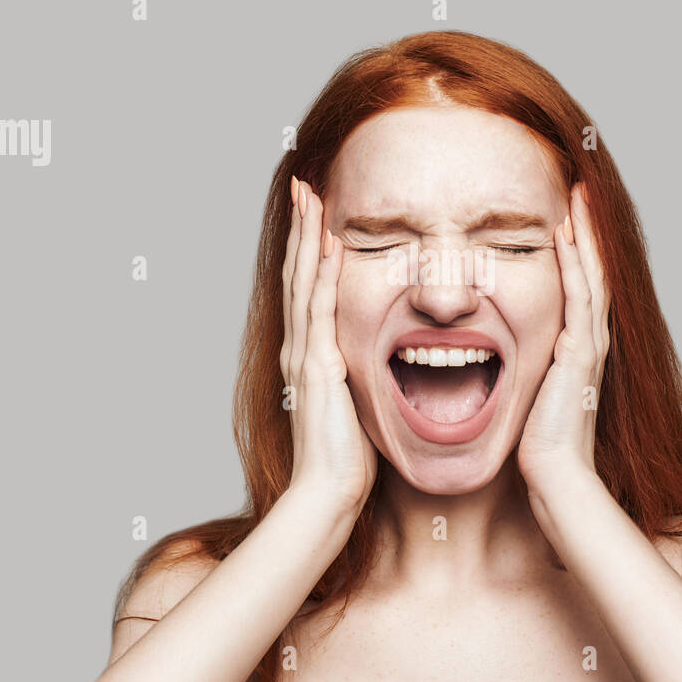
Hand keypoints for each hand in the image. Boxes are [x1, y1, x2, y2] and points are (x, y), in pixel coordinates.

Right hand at [281, 177, 377, 512]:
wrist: (329, 493)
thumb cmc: (347, 461)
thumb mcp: (355, 409)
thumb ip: (359, 383)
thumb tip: (382, 371)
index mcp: (311, 357)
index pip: (309, 291)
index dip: (311, 252)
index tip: (317, 216)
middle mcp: (301, 348)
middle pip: (299, 275)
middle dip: (303, 231)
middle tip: (304, 189)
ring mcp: (306, 353)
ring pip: (304, 281)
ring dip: (307, 237)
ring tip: (310, 197)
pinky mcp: (318, 363)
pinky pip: (321, 305)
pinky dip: (322, 270)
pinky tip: (329, 240)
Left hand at [517, 183, 610, 495]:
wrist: (553, 478)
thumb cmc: (534, 448)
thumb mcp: (525, 397)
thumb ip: (519, 373)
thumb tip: (491, 358)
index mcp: (574, 350)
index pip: (579, 286)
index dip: (576, 250)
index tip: (563, 213)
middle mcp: (587, 342)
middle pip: (593, 271)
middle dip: (587, 230)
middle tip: (580, 190)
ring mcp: (588, 346)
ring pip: (593, 275)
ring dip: (586, 234)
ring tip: (579, 196)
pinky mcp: (580, 354)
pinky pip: (581, 296)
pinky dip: (576, 262)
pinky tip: (565, 232)